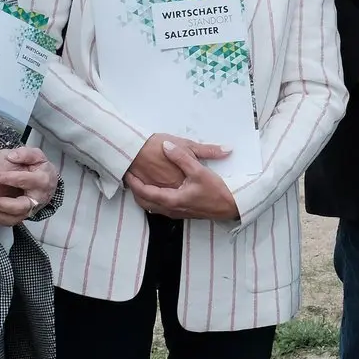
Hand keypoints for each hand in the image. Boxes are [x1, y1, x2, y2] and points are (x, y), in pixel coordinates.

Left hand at [0, 147, 54, 226]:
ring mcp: (31, 209)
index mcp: (42, 180)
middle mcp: (38, 198)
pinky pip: (10, 222)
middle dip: (2, 204)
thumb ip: (25, 153)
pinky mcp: (23, 216)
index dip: (10, 178)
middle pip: (21, 205)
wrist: (45, 182)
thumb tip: (12, 156)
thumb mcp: (36, 156)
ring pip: (15, 217)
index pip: (26, 180)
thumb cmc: (37, 168)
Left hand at [125, 140, 240, 220]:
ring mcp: (177, 213)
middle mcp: (171, 209)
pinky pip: (161, 208)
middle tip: (129, 179)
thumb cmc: (216, 191)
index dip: (134, 183)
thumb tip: (167, 146)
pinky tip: (157, 191)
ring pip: (152, 207)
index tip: (127, 173)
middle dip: (135, 191)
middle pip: (145, 203)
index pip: (146, 192)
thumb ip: (182, 157)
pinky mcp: (183, 213)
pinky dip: (153, 200)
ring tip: (139, 184)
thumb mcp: (199, 171)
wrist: (231, 207)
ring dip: (144, 196)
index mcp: (172, 199)